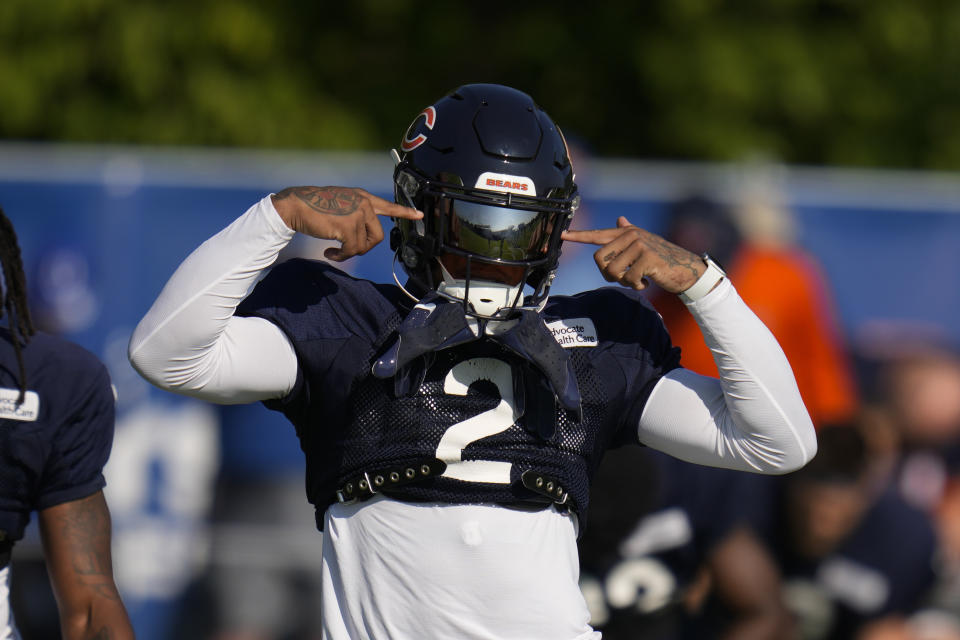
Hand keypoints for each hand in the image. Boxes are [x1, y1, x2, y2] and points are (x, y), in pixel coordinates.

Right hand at [272, 186, 421, 260]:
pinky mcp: (349, 226)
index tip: (419, 215)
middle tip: (348, 249)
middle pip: (378, 236)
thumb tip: (363, 235)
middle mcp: (363, 203)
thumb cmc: (314, 207)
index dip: (404, 212)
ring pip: (363, 246)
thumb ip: (355, 214)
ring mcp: (357, 214)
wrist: (296, 205)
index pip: (388, 206)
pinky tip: (329, 252)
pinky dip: (341, 256)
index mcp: (362, 197)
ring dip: (348, 253)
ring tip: (334, 249)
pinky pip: (352, 250)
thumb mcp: (340, 205)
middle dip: (364, 247)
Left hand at [561, 216, 704, 292]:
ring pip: (612, 270)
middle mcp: (631, 235)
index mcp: (626, 233)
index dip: (578, 236)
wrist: (685, 270)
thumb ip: (629, 234)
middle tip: (625, 278)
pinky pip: (628, 278)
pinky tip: (646, 282)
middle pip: (599, 259)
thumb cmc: (662, 260)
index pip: (598, 234)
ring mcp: (639, 244)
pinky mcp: (647, 257)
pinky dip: (636, 286)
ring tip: (637, 279)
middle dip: (609, 275)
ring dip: (623, 282)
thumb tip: (621, 219)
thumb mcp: (644, 244)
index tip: (562, 235)